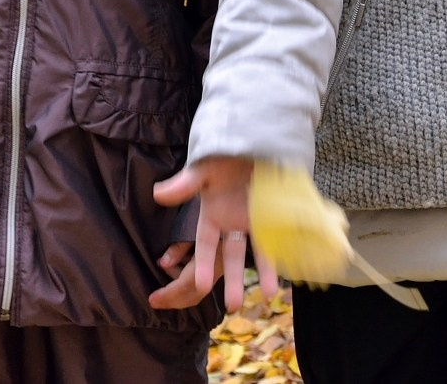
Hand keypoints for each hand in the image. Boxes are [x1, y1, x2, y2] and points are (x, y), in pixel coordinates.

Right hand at [150, 157, 276, 310]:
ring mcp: (253, 220)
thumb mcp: (205, 168)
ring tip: (268, 294)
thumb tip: (157, 193)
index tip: (199, 285)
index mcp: (211, 215)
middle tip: (233, 305)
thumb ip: (185, 184)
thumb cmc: (224, 154)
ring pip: (257, 252)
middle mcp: (231, 223)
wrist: (254, 140)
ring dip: (262, 272)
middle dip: (231, 280)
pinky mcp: (274, 216)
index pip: (204, 245)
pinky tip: (289, 269)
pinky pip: (278, 237)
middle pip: (230, 256)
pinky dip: (282, 252)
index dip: (201, 264)